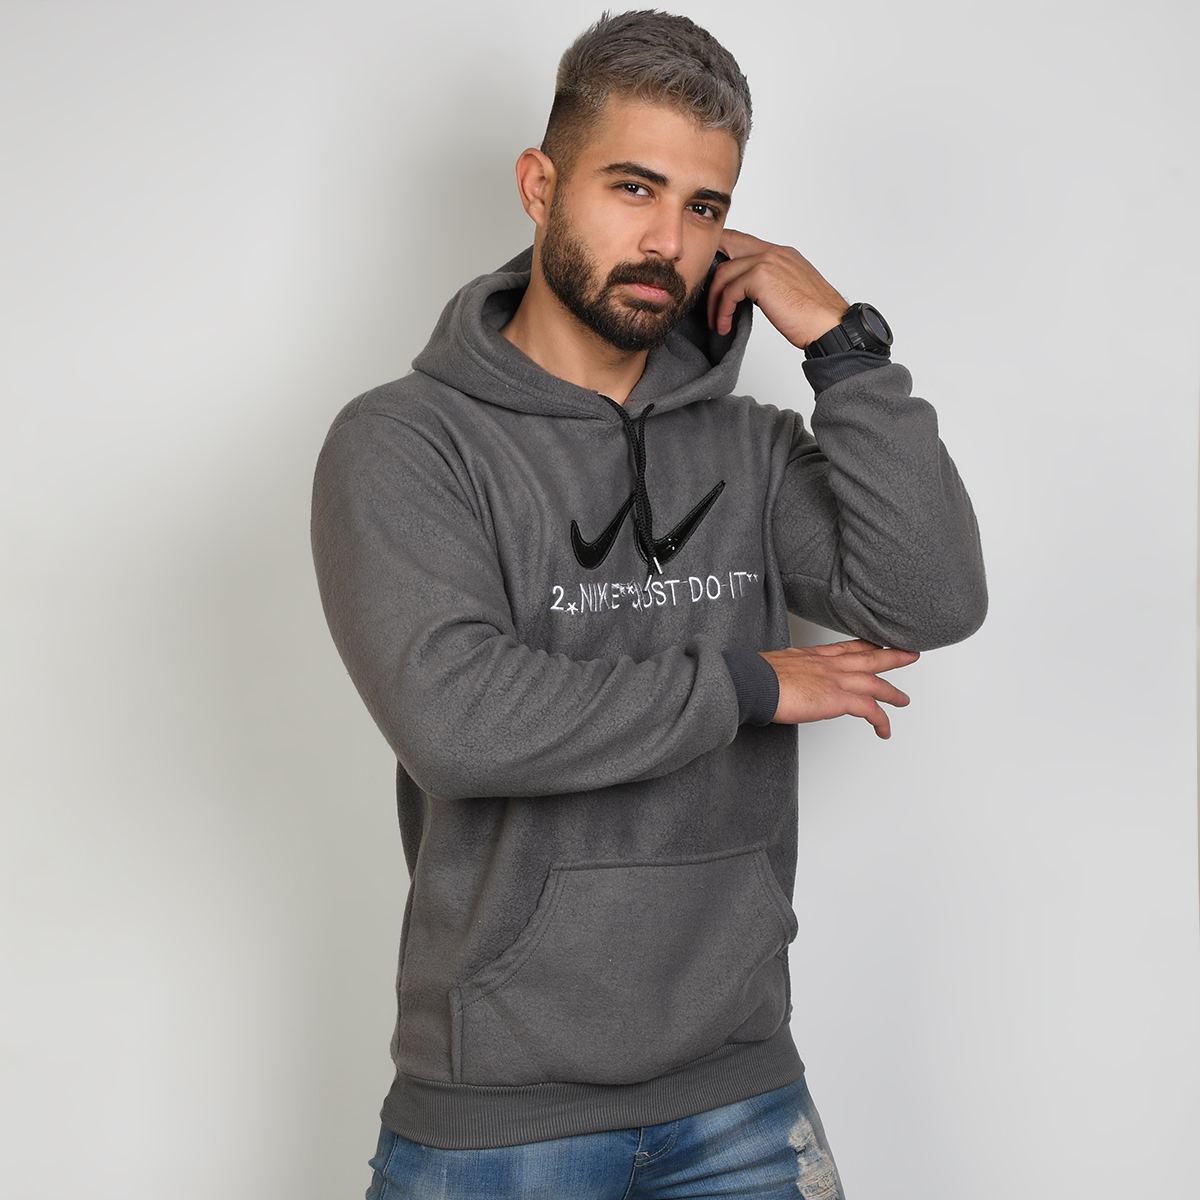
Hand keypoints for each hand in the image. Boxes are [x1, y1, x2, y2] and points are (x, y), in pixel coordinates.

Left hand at [707, 228, 846, 347]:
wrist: (830, 326)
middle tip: (706, 298)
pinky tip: (724, 325)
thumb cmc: (814, 317)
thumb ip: (769, 283)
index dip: (721, 254)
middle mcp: (774, 252)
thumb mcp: (789, 291)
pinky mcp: (761, 278)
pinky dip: (722, 311)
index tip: (712, 280)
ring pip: (723, 272)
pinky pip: (728, 291)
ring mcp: (767, 261)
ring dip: (714, 301)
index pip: (742, 241)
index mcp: (781, 253)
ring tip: (717, 321)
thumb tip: (746, 293)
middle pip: (726, 244)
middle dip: (710, 270)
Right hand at [760, 640, 918, 738]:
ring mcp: (834, 680)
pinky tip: (885, 730)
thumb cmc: (754, 676)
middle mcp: (828, 664)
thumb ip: (787, 673)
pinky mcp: (837, 699)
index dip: (865, 645)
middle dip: (891, 656)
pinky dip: (881, 720)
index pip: (846, 648)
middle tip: (909, 654)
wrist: (752, 681)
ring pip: (875, 682)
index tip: (878, 644)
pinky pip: (869, 709)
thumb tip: (783, 682)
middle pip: (868, 658)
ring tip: (904, 700)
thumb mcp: (774, 667)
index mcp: (813, 656)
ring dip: (893, 692)